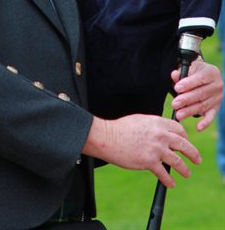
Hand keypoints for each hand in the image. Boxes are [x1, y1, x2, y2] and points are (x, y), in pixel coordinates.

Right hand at [83, 114, 200, 187]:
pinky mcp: (149, 162)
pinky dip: (169, 180)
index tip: (186, 142)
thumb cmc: (121, 128)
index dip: (185, 137)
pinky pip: (164, 173)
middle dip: (193, 153)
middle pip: (184, 145)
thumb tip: (163, 133)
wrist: (107, 137)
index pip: (179, 129)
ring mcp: (156, 149)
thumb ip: (154, 126)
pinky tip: (171, 183)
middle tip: (197, 159)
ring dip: (184, 169)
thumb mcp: (141, 120)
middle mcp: (160, 135)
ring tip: (187, 173)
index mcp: (158, 122)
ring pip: (177, 161)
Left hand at [171, 58, 222, 129]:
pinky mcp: (216, 107)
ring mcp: (217, 97)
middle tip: (174, 104)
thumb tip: (174, 75)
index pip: (200, 79)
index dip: (188, 84)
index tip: (177, 88)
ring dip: (190, 111)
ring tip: (179, 115)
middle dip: (186, 100)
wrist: (204, 76)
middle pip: (201, 94)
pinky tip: (198, 128)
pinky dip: (205, 122)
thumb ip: (181, 72)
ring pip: (203, 105)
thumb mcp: (189, 68)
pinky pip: (211, 116)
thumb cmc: (194, 72)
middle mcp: (217, 85)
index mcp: (211, 72)